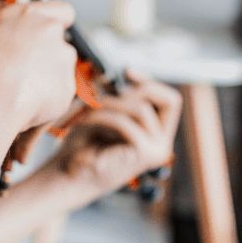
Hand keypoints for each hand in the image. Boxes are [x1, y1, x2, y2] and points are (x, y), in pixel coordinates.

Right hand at [0, 0, 77, 133]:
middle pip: (59, 46)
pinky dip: (46, 106)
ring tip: (18, 97)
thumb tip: (5, 53)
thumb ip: (6, 41)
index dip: (57, 25)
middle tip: (23, 78)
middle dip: (47, 62)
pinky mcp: (67, 87)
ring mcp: (62, 58)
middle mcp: (49, 30)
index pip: (61, 10)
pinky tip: (24, 110)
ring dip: (46, 84)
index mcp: (27, 14)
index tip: (48, 36)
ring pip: (60, 74)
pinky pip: (59, 99)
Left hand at [44, 70, 180, 198]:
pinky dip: (104, 116)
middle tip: (108, 96)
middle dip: (138, 90)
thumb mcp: (107, 112)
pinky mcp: (145, 154)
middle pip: (170, 100)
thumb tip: (127, 70)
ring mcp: (158, 150)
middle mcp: (163, 144)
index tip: (126, 72)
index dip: (151, 82)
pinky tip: (87, 121)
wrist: (70, 172)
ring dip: (111, 103)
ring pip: (142, 108)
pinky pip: (127, 122)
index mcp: (157, 134)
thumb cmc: (85, 142)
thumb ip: (122, 96)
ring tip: (89, 110)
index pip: (171, 100)